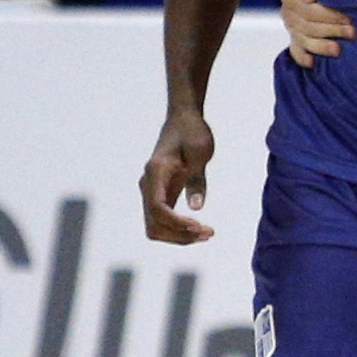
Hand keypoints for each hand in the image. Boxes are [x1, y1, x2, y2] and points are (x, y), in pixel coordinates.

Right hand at [142, 106, 215, 244]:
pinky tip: (198, 229)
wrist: (183, 121)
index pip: (158, 208)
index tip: (199, 227)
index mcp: (155, 173)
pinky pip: (162, 220)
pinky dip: (178, 229)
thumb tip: (196, 207)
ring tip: (206, 234)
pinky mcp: (159, 194)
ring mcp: (151, 191)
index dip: (177, 223)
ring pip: (156, 226)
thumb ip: (197, 180)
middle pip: (154, 224)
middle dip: (179, 235)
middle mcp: (148, 184)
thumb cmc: (192, 133)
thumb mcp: (200, 153)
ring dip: (179, 236)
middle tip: (209, 233)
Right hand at [277, 0, 354, 64]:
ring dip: (321, 46)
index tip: (349, 17)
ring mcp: (292, 25)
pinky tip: (311, 63)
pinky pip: (295, 49)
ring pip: (303, 40)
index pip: (308, 10)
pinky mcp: (296, 35)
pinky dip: (301, 57)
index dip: (329, 15)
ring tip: (338, 50)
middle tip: (353, 32)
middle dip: (332, 30)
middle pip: (308, 26)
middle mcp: (289, 11)